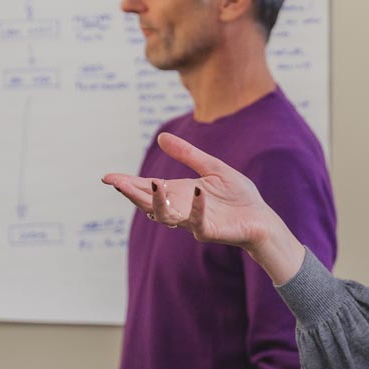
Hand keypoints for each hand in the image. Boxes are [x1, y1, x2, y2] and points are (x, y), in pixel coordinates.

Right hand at [103, 133, 304, 281]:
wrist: (261, 217)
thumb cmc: (238, 196)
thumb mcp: (212, 167)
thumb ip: (188, 154)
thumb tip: (161, 137)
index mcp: (179, 193)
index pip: (147, 188)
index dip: (127, 183)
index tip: (107, 177)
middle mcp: (181, 208)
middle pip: (149, 203)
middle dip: (133, 193)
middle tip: (117, 183)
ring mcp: (192, 221)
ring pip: (166, 216)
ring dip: (157, 202)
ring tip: (152, 184)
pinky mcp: (209, 231)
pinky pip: (198, 220)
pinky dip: (196, 206)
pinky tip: (197, 191)